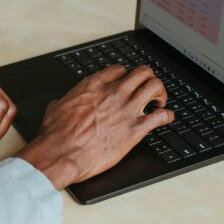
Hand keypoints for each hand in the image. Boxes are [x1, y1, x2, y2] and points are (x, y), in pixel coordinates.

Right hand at [17, 65, 172, 189]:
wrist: (62, 153)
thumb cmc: (56, 134)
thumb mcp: (56, 108)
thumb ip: (65, 101)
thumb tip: (61, 103)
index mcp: (94, 85)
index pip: (120, 70)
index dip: (126, 76)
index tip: (127, 84)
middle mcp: (114, 93)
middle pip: (143, 72)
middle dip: (148, 79)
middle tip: (148, 90)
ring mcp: (127, 109)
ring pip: (156, 86)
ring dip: (160, 93)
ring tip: (158, 102)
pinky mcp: (135, 129)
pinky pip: (161, 116)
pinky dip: (167, 116)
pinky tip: (166, 118)